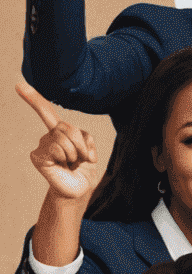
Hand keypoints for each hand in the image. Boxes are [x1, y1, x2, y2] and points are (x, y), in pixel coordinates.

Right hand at [19, 79, 95, 201]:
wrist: (79, 188)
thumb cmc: (83, 169)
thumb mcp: (89, 149)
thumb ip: (84, 137)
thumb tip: (69, 138)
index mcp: (60, 131)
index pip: (47, 112)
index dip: (34, 98)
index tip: (19, 85)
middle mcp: (48, 136)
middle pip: (66, 127)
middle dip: (80, 143)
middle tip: (80, 157)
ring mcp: (41, 146)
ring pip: (63, 138)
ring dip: (75, 152)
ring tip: (72, 163)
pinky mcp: (37, 156)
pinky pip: (56, 148)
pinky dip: (66, 157)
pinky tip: (63, 165)